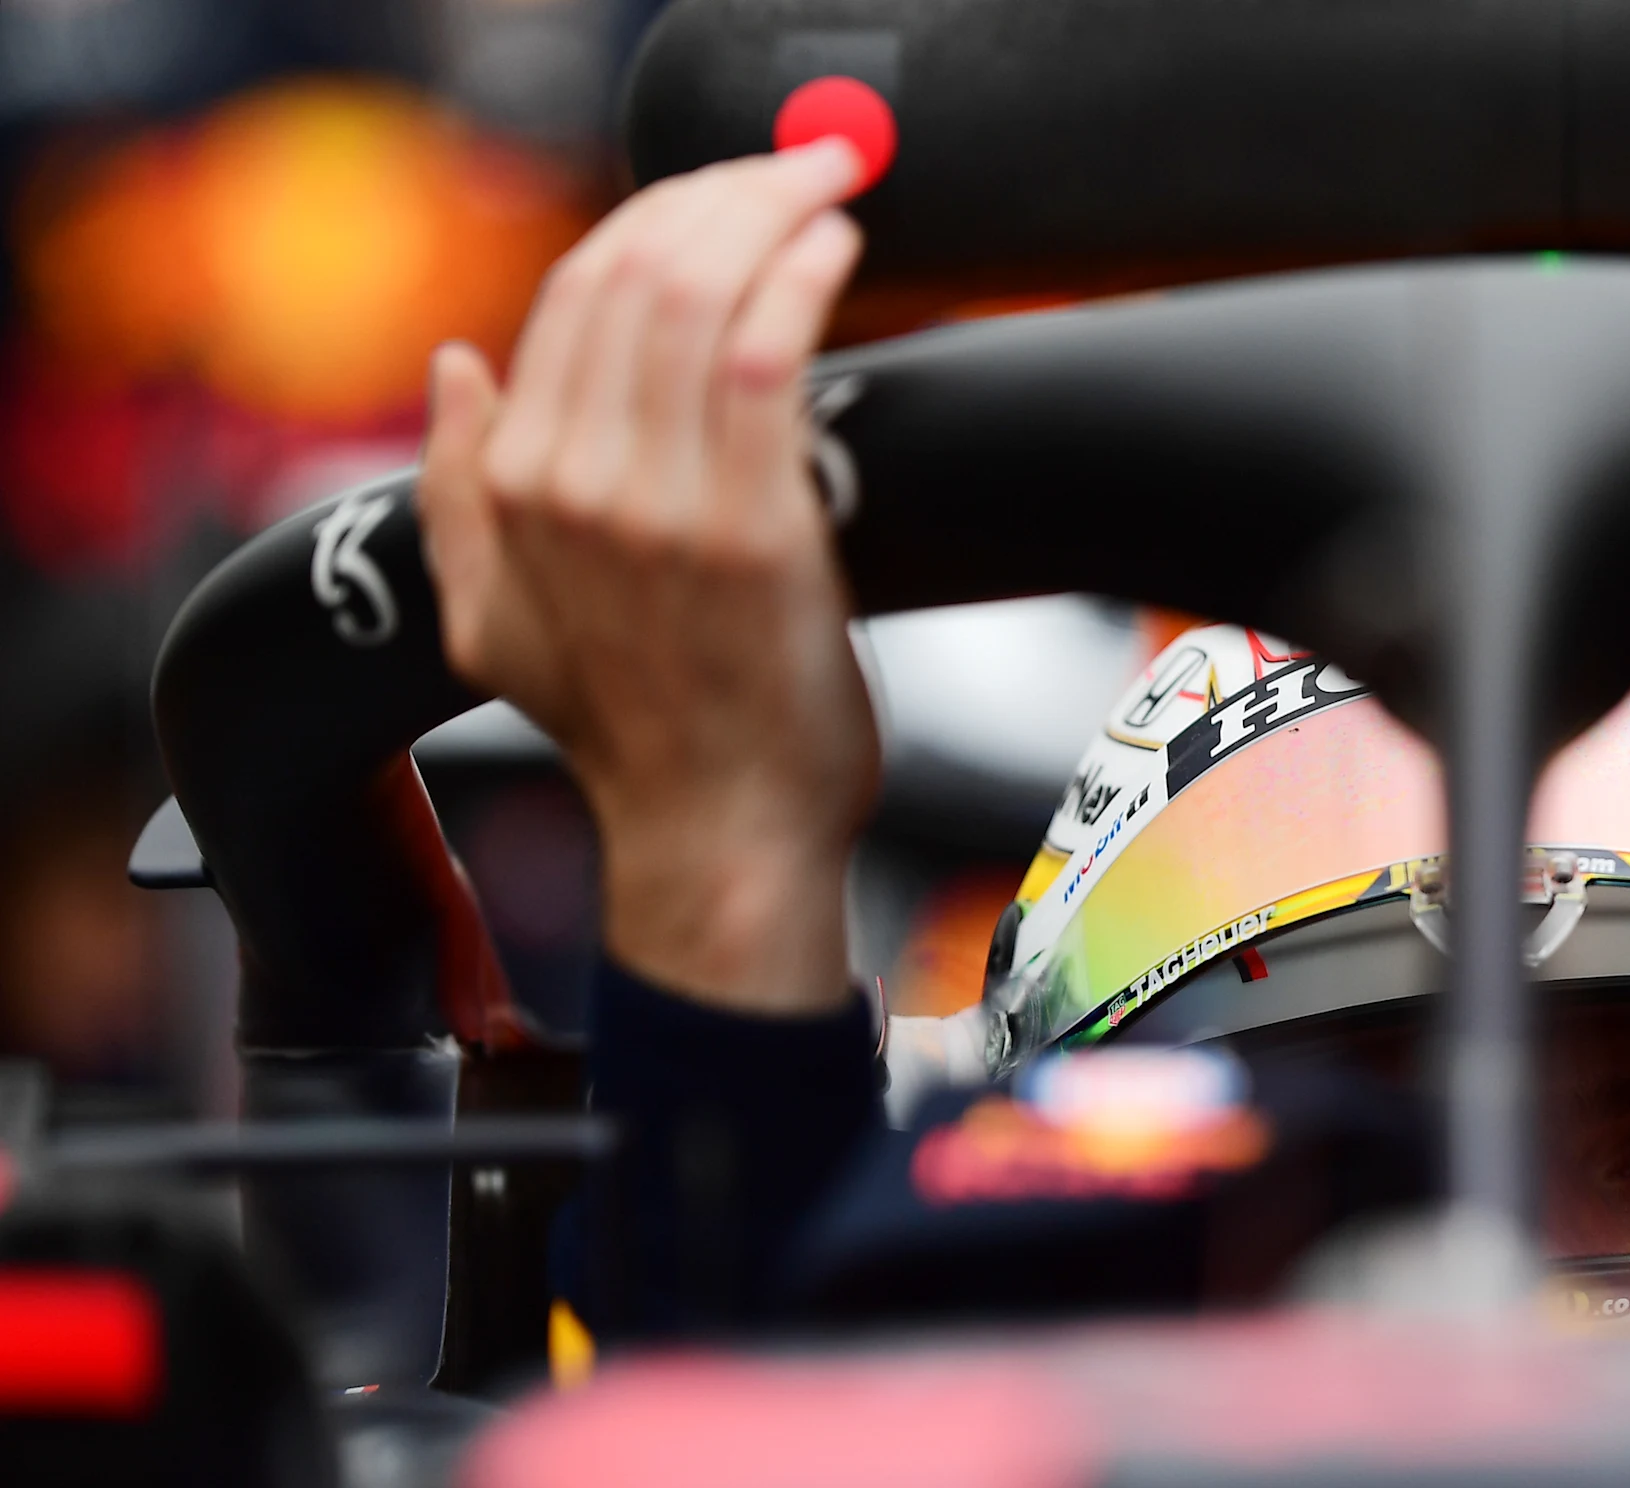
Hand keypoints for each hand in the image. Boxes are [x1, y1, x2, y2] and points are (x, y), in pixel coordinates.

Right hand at [418, 142, 875, 1014]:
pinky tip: (833, 249)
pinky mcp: (752, 533)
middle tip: (797, 166)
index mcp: (509, 489)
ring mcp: (658, 509)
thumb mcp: (494, 622)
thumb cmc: (642, 737)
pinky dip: (802, 282)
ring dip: (770, 216)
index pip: (572, 300)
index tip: (725, 193)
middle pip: (634, 277)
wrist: (719, 838)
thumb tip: (455, 367)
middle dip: (723, 193)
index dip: (656, 221)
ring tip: (825, 185)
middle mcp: (569, 486)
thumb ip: (461, 486)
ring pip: (699, 300)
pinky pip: (766, 363)